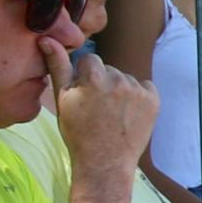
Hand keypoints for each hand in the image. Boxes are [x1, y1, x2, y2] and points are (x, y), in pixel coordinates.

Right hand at [45, 40, 155, 178]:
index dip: (84, 77)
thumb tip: (48, 39)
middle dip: (102, 82)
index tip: (84, 95)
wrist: (105, 163)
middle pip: (108, 69)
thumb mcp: (62, 100)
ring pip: (125, 78)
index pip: (89, 60)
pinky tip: (127, 113)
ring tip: (112, 113)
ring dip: (119, 90)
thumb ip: (58, 67)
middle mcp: (118, 79)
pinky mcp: (153, 101)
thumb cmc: (78, 133)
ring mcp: (138, 90)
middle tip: (98, 108)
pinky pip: (144, 87)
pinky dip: (137, 96)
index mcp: (93, 76)